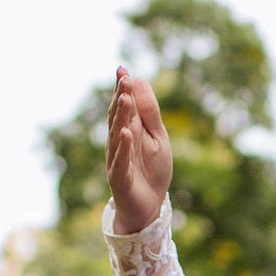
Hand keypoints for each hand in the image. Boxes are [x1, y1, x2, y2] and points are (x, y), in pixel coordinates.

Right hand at [107, 67, 173, 231]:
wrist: (149, 206)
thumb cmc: (152, 171)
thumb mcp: (158, 138)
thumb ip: (150, 113)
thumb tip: (140, 81)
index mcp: (129, 130)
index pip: (124, 105)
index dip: (123, 88)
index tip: (123, 69)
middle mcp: (119, 142)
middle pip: (119, 116)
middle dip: (121, 97)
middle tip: (124, 77)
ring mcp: (117, 159)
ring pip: (118, 135)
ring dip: (121, 117)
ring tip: (125, 99)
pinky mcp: (120, 178)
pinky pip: (121, 161)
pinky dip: (124, 147)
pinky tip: (126, 133)